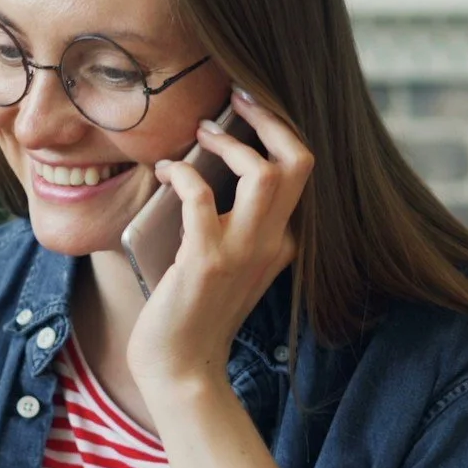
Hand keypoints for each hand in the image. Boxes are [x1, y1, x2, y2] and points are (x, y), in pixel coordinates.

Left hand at [130, 87, 313, 392]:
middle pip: (298, 161)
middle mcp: (274, 243)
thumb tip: (201, 164)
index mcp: (283, 242)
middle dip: (268, 118)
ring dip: (229, 140)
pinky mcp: (207, 259)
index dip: (278, 131)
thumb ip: (226, 222)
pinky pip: (201, 195)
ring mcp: (244, 251)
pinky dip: (182, 171)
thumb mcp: (223, 262)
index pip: (300, 171)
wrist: (181, 369)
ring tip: (200, 130)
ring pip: (266, 172)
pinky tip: (166, 169)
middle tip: (235, 98)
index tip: (249, 107)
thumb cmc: (191, 313)